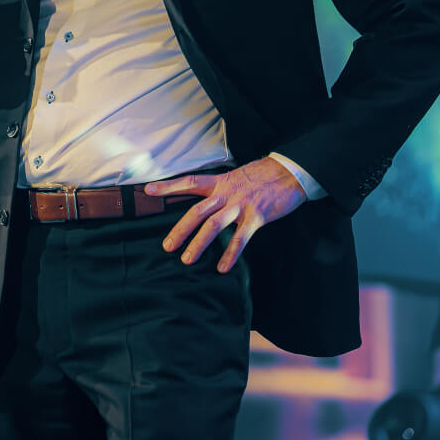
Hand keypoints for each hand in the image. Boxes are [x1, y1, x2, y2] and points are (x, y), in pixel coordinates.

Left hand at [146, 158, 308, 273]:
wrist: (290, 172)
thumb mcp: (236, 177)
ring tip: (187, 259)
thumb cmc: (263, 176)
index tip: (148, 190)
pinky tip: (222, 267)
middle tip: (167, 246)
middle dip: (180, 229)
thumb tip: (208, 201)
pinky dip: (231, 254)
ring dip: (199, 244)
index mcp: (219, 182)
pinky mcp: (257, 217)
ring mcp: (241, 205)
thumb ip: (221, 189)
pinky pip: (241, 238)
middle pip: (197, 211)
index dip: (168, 186)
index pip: (189, 182)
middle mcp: (226, 193)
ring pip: (214, 225)